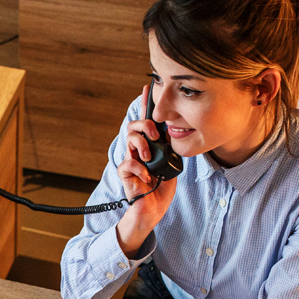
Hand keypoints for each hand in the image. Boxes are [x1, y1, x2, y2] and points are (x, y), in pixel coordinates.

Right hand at [117, 85, 177, 256]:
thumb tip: (173, 133)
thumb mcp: (172, 165)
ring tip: (150, 158)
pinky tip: (147, 178)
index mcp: (150, 147)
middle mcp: (138, 151)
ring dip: (142, 145)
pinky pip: (127, 163)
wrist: (152, 210)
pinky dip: (139, 169)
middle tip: (156, 136)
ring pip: (130, 139)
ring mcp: (131, 161)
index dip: (145, 104)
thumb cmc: (161, 190)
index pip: (147, 122)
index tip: (148, 88)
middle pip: (135, 126)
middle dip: (145, 125)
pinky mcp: (125, 174)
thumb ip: (170, 149)